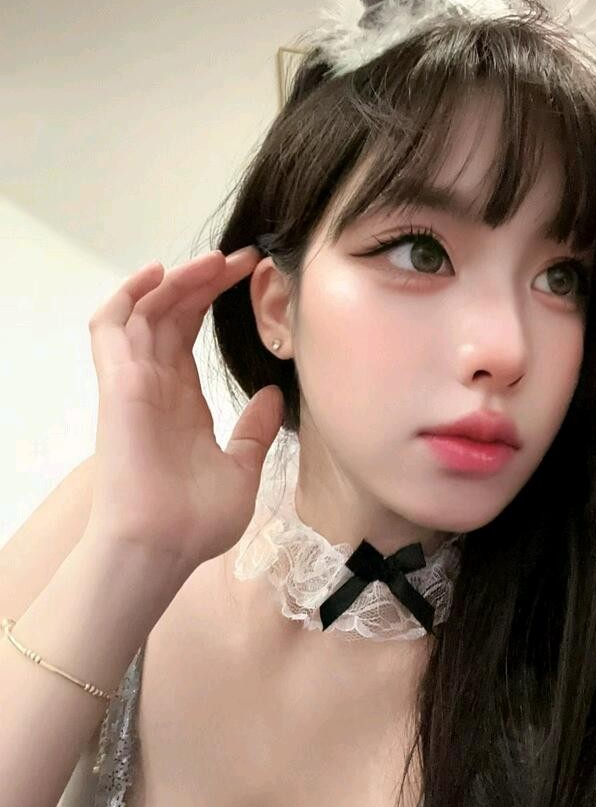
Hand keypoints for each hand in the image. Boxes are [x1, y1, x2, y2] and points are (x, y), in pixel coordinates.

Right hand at [85, 247, 283, 571]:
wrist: (163, 547)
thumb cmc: (194, 522)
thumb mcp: (242, 470)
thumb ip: (253, 431)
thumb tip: (271, 394)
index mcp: (182, 401)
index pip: (190, 333)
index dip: (214, 299)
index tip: (253, 277)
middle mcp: (155, 384)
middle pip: (172, 312)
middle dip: (205, 279)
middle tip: (246, 259)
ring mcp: (134, 381)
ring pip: (146, 309)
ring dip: (179, 279)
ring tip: (217, 262)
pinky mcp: (119, 382)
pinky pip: (112, 325)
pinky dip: (129, 294)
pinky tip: (161, 272)